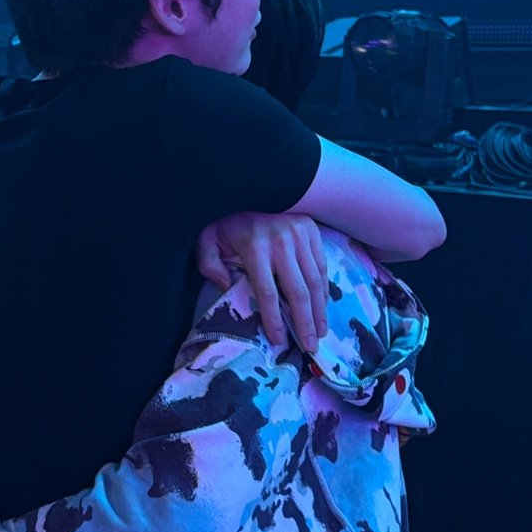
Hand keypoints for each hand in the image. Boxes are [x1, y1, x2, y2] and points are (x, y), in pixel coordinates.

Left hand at [196, 211, 327, 350]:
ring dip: (320, 310)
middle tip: (310, 347)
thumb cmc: (226, 218)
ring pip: (315, 280)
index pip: (267, 292)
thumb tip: (226, 286)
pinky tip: (322, 307)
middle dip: (305, 323)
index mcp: (255, 246)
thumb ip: (209, 264)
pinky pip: (321, 265)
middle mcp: (282, 241)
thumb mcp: (208, 238)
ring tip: (320, 333)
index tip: (279, 341)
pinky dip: (323, 289)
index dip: (274, 319)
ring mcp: (301, 234)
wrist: (249, 184)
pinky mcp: (312, 229)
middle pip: (298, 291)